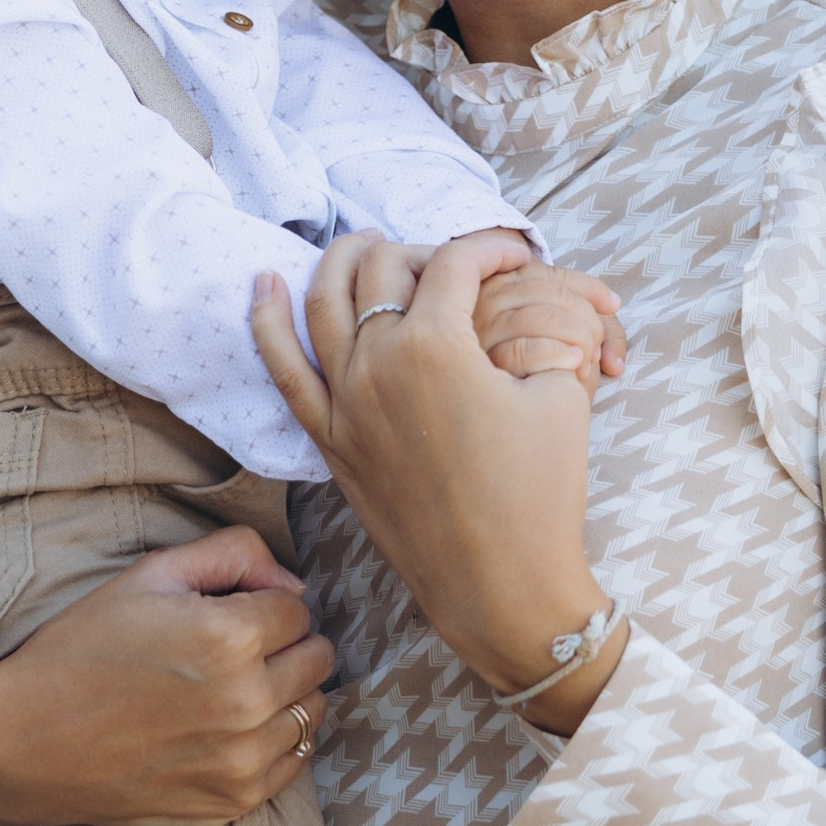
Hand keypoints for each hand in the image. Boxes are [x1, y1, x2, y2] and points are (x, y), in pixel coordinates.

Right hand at [0, 529, 333, 825]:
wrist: (23, 743)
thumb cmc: (81, 649)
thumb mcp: (150, 574)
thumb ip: (234, 554)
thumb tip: (293, 585)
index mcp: (228, 637)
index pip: (298, 606)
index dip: (261, 601)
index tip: (225, 611)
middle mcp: (246, 702)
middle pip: (317, 657)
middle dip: (285, 643)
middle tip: (233, 647)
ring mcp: (243, 760)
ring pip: (314, 709)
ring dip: (286, 692)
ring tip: (231, 687)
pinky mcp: (234, 801)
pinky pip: (294, 760)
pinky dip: (274, 740)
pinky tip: (230, 727)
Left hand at [251, 234, 628, 736]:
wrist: (500, 584)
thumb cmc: (540, 495)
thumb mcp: (560, 396)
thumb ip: (537, 331)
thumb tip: (524, 301)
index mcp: (435, 344)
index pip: (455, 261)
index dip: (491, 246)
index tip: (514, 254)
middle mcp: (376, 363)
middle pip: (383, 268)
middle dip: (419, 248)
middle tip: (449, 260)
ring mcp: (344, 403)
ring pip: (322, 301)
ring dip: (341, 260)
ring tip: (360, 241)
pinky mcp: (330, 441)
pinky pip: (283, 371)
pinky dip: (268, 322)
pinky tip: (265, 286)